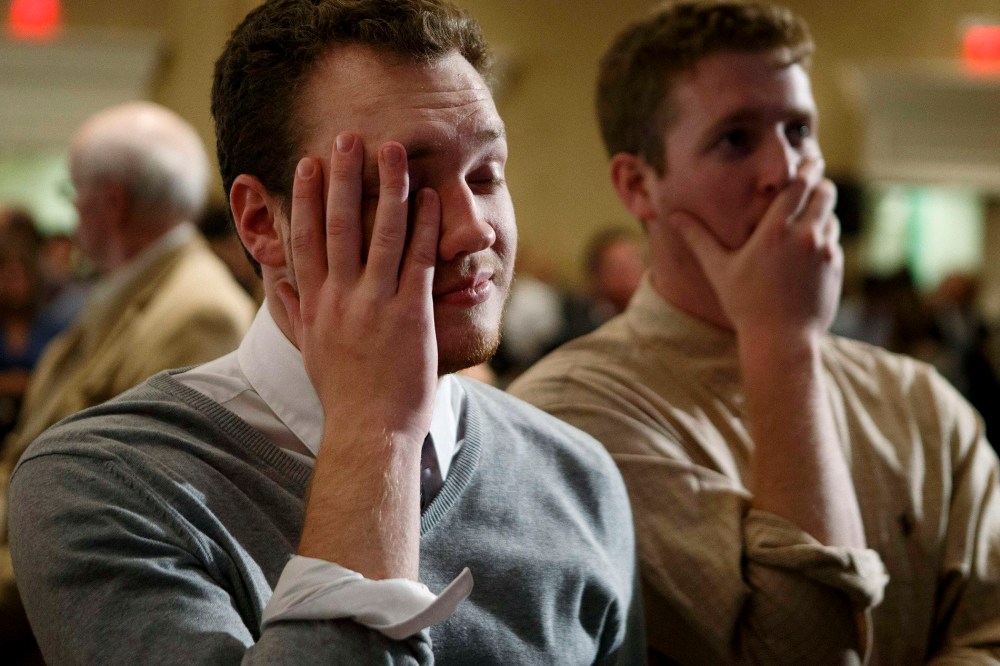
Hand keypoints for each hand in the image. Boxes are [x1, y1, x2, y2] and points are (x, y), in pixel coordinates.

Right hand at [275, 133, 440, 447]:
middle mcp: (341, 298)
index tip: (308, 163)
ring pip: (382, 233)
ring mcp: (375, 304)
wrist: (370, 432)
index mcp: (315, 304)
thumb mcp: (309, 351)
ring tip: (395, 152)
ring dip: (389, 188)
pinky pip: (419, 260)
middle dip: (344, 178)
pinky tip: (430, 197)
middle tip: (348, 138)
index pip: (306, 239)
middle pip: (340, 225)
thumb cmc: (343, 394)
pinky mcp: (410, 314)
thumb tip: (277, 287)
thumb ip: (295, 313)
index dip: (306, 198)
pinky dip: (425, 226)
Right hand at [667, 159, 841, 340]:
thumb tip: (673, 216)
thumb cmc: (745, 304)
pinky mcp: (836, 268)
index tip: (809, 159)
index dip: (806, 168)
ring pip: (831, 217)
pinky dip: (824, 239)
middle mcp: (806, 235)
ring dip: (821, 213)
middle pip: (825, 193)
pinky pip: (834, 242)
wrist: (781, 340)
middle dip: (820, 184)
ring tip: (808, 217)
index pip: (799, 184)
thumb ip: (698, 238)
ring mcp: (825, 252)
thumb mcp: (719, 270)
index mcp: (776, 230)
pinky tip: (809, 250)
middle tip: (813, 181)